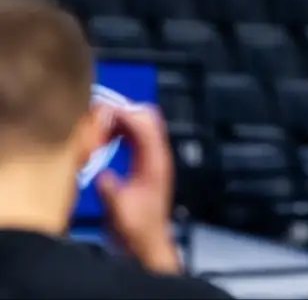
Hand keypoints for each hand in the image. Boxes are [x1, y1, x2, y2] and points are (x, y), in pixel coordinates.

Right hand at [95, 104, 180, 273]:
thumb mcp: (120, 212)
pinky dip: (123, 130)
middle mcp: (157, 154)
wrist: (149, 244)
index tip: (103, 110)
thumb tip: (101, 173)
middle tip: (100, 114)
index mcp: (155, 162)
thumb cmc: (137, 230)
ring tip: (100, 124)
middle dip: (125, 111)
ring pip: (143, 124)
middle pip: (148, 118)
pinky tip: (106, 137)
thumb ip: (111, 191)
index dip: (125, 114)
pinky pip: (136, 136)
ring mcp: (153, 157)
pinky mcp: (146, 162)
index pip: (145, 125)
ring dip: (123, 119)